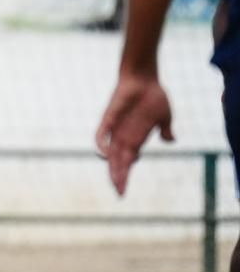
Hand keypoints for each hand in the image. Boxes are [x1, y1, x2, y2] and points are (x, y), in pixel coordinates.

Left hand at [94, 72, 172, 196]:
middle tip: (119, 193)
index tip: (122, 192)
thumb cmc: (153, 96)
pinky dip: (102, 144)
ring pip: (110, 152)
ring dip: (113, 166)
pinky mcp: (109, 118)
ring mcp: (115, 128)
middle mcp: (123, 137)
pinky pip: (101, 134)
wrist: (143, 78)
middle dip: (118, 177)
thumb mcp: (164, 117)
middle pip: (118, 162)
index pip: (127, 162)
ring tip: (115, 181)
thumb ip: (165, 129)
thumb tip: (170, 140)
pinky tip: (105, 155)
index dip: (123, 176)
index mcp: (135, 139)